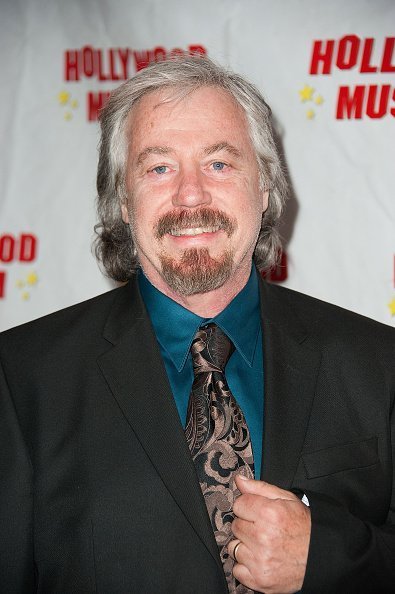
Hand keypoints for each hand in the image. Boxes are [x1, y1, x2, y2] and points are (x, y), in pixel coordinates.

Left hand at [228, 475, 310, 593]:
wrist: (321, 557)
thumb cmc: (304, 527)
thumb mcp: (287, 499)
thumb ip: (260, 488)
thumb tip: (239, 480)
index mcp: (269, 513)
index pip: (238, 505)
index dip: (248, 508)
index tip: (257, 513)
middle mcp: (263, 537)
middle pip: (235, 526)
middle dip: (247, 526)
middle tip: (263, 529)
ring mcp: (260, 560)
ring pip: (234, 547)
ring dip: (245, 546)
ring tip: (262, 545)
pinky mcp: (260, 579)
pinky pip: (237, 570)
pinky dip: (246, 566)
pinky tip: (260, 560)